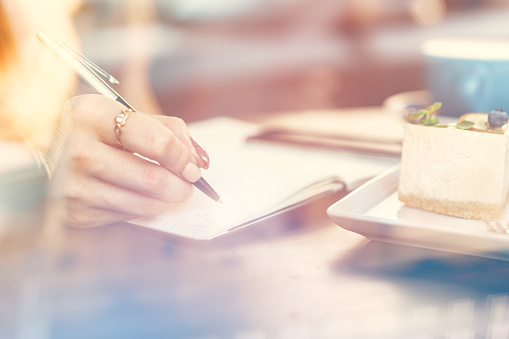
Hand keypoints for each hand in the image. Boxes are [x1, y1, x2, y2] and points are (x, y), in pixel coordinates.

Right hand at [51, 94, 206, 227]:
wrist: (41, 150)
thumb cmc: (89, 130)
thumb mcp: (120, 114)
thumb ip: (165, 128)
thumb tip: (197, 156)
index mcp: (92, 116)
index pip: (156, 142)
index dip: (183, 156)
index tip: (193, 164)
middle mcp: (79, 151)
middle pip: (154, 179)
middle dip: (182, 184)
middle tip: (188, 182)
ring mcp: (74, 186)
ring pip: (146, 204)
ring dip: (167, 200)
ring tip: (170, 189)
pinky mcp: (76, 212)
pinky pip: (129, 215)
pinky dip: (142, 206)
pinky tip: (137, 193)